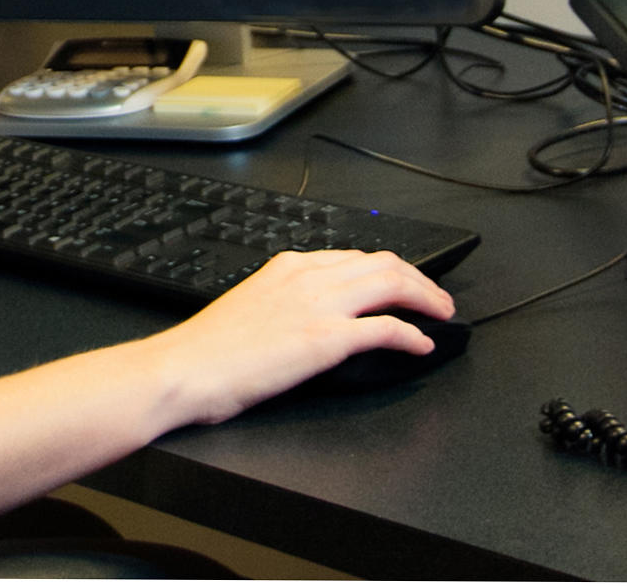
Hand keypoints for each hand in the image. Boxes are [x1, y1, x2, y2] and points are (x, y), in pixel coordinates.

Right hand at [146, 250, 456, 425]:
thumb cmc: (206, 350)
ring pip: (391, 284)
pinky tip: (422, 344)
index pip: (355, 255)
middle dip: (419, 278)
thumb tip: (309, 314)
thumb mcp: (250, 304)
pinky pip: (386, 329)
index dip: (390, 268)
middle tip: (438, 298)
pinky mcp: (326, 339)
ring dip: (425, 298)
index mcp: (288, 266)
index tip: (404, 281)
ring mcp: (319, 305)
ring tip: (442, 314)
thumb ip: (284, 300)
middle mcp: (307, 277)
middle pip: (383, 263)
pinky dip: (412, 334)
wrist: (185, 369)